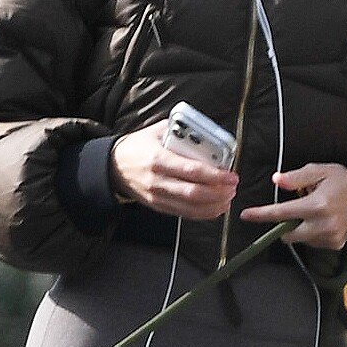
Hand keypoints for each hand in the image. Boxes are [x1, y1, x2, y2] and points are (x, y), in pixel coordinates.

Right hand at [110, 122, 238, 219]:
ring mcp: (157, 197)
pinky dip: (203, 213)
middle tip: (233, 186)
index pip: (191, 171)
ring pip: (191, 207)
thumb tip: (208, 133)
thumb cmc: (137, 147)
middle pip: (194, 193)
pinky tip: (216, 207)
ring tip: (228, 197)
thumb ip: (181, 131)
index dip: (214, 175)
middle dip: (218, 192)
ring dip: (214, 205)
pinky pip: (184, 214)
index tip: (230, 175)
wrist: (114, 167)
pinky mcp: (158, 207)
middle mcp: (157, 181)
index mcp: (158, 159)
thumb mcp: (157, 132)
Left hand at [239, 163, 346, 248]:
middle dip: (285, 225)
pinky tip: (324, 221)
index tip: (245, 215)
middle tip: (296, 210)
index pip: (281, 213)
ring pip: (300, 239)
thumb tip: (277, 180)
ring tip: (316, 212)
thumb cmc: (343, 181)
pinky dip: (312, 233)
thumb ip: (297, 177)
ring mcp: (329, 238)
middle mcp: (322, 225)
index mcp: (316, 205)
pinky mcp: (335, 245)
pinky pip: (313, 242)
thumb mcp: (321, 171)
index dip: (261, 214)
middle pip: (287, 233)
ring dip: (300, 228)